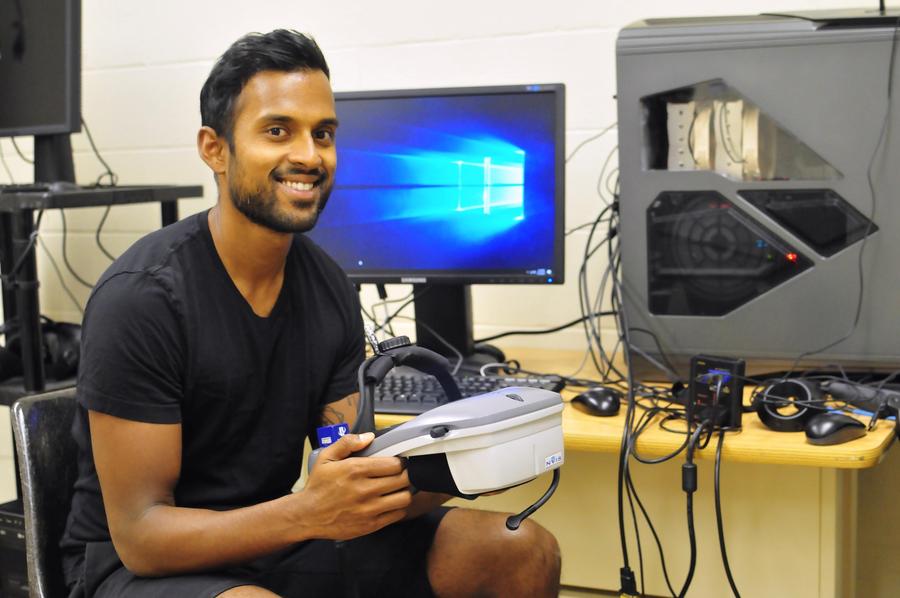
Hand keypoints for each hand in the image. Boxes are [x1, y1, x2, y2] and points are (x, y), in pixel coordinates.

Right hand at [297, 432, 411, 539]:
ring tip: (397, 488)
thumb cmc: (318, 486)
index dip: (399, 461)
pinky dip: (398, 507)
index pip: (394, 464)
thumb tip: (369, 437)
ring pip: (404, 498)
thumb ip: (347, 443)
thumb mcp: (326, 458)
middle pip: (403, 479)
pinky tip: (390, 502)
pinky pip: (398, 514)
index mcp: (355, 470)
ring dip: (404, 491)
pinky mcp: (371, 525)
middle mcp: (365, 490)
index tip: (397, 462)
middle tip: (400, 474)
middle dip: (405, 474)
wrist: (307, 515)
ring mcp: (369, 509)